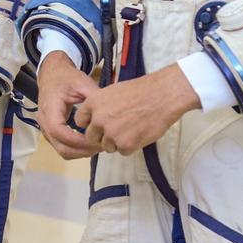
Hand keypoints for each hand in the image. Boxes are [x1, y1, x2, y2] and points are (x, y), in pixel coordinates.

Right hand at [36, 50, 100, 159]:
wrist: (53, 74)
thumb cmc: (66, 78)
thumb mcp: (82, 83)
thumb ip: (94, 97)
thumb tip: (109, 111)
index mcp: (50, 108)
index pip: (59, 132)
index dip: (78, 141)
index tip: (96, 140)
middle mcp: (44, 120)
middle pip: (60, 146)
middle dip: (82, 151)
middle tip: (101, 147)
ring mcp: (45, 128)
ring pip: (61, 150)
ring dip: (80, 152)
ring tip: (97, 146)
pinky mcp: (50, 131)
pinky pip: (61, 146)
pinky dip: (75, 149)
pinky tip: (89, 144)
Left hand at [74, 65, 199, 154]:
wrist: (161, 96)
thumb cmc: (140, 91)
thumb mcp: (112, 93)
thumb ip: (99, 107)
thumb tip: (94, 118)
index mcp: (93, 103)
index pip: (80, 121)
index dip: (90, 124)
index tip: (97, 124)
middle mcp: (98, 119)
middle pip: (91, 137)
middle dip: (101, 136)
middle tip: (116, 130)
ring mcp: (111, 134)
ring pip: (107, 146)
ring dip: (116, 142)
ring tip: (131, 129)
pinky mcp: (126, 145)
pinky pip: (122, 151)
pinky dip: (130, 146)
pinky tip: (138, 133)